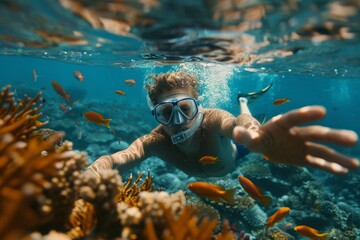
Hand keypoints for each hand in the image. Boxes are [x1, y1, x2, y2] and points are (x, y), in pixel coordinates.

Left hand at [233, 106, 358, 173]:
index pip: (293, 118)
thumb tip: (235, 133)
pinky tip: (345, 172)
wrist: (261, 141)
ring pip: (321, 150)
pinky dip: (329, 167)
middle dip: (332, 136)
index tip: (322, 111)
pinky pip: (317, 162)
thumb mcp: (246, 136)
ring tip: (356, 164)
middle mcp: (295, 132)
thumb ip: (244, 134)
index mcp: (281, 124)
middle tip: (353, 138)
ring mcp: (301, 145)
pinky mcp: (302, 156)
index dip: (305, 114)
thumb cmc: (253, 135)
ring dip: (338, 156)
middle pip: (314, 133)